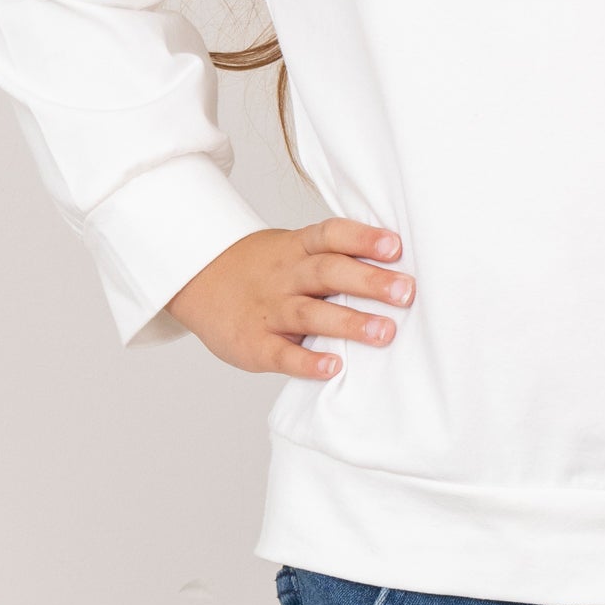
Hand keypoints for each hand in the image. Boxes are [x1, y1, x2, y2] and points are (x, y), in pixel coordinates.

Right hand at [164, 217, 415, 376]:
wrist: (198, 281)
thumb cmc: (265, 269)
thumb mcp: (293, 250)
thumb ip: (334, 257)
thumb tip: (396, 268)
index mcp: (297, 248)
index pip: (331, 235)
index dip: (363, 238)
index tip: (396, 246)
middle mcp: (285, 276)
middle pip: (328, 272)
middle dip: (369, 281)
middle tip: (406, 292)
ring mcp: (269, 310)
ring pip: (310, 313)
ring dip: (349, 322)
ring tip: (385, 332)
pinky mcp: (254, 344)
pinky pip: (282, 354)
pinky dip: (307, 361)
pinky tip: (333, 368)